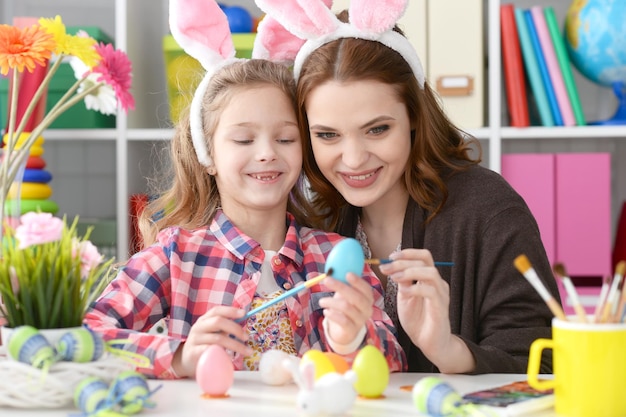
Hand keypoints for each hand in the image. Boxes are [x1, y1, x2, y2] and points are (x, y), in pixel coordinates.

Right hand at [172, 306, 251, 377]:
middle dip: (235, 328)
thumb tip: (242, 322)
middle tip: (246, 337)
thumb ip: (223, 327)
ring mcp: (195, 340)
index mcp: (204, 320)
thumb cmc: (203, 344)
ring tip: (246, 351)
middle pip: (218, 322)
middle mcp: (198, 327)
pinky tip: (231, 357)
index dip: (230, 311)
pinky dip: (223, 353)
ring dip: (235, 345)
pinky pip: (210, 351)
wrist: (185, 359)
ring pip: (218, 339)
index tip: (244, 313)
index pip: (217, 310)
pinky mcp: (194, 353)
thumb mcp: (211, 332)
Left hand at [318, 272, 372, 344]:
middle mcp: (367, 309)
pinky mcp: (352, 330)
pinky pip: (343, 321)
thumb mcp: (346, 295)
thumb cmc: (345, 307)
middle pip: (357, 297)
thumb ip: (343, 283)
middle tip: (326, 280)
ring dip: (331, 302)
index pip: (366, 288)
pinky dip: (332, 315)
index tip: (347, 273)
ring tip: (321, 301)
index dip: (358, 281)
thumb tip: (332, 269)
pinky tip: (326, 312)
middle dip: (341, 287)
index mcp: (367, 298)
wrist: (345, 331)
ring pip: (347, 307)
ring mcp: (360, 320)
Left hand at [379, 249, 472, 371]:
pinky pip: (431, 291)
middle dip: (403, 261)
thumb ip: (402, 282)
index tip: (389, 258)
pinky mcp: (441, 307)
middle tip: (386, 267)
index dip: (407, 253)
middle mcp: (438, 283)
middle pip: (425, 260)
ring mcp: (441, 294)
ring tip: (395, 278)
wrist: (429, 343)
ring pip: (430, 273)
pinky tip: (404, 292)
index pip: (423, 256)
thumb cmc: (418, 320)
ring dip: (410, 272)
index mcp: (429, 279)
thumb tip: (392, 267)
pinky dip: (415, 288)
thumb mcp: (405, 297)